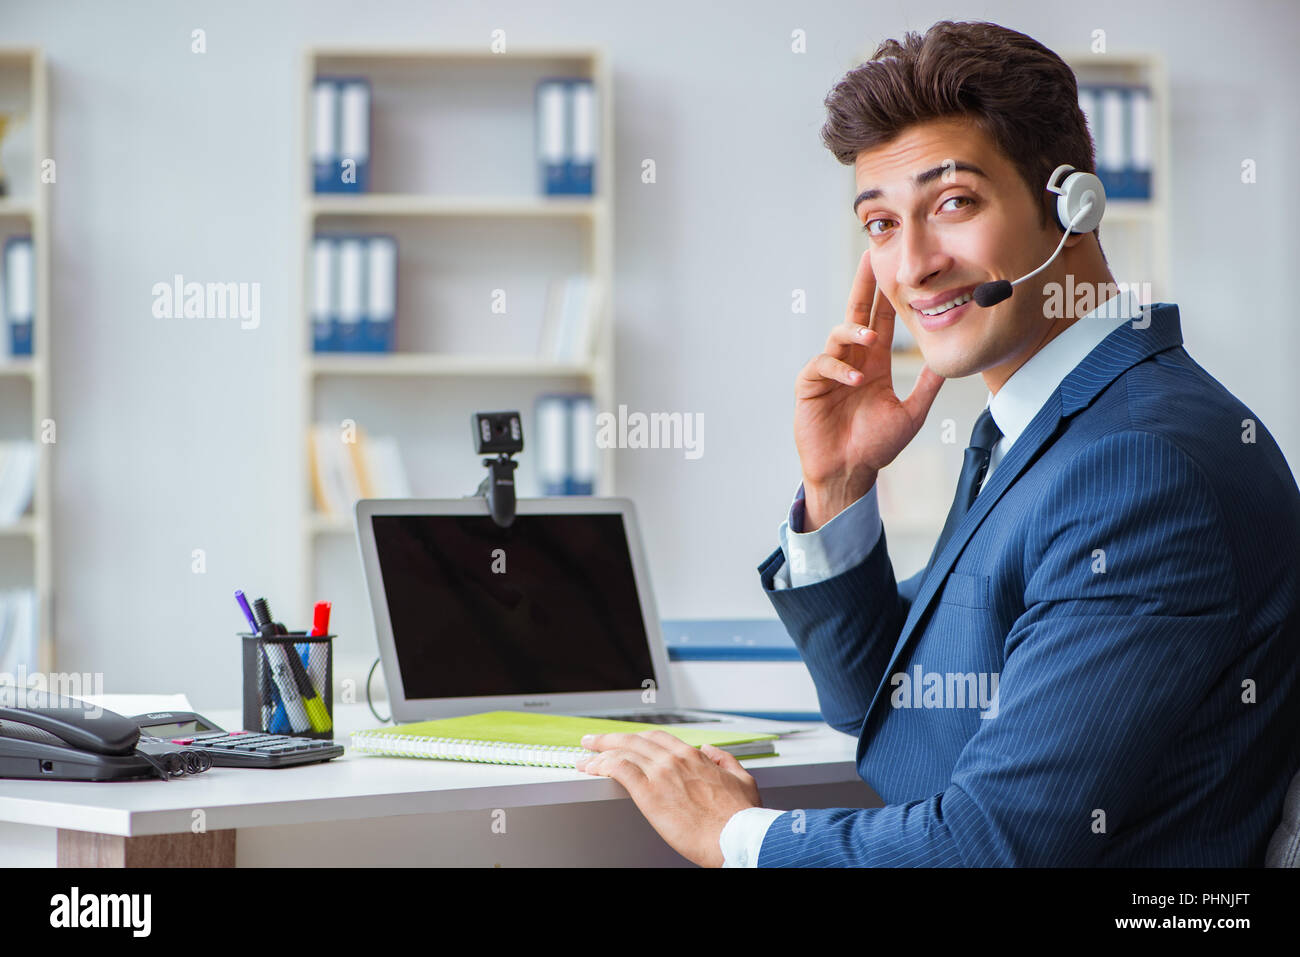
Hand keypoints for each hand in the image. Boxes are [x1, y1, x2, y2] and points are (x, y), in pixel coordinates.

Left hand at [575, 730, 761, 866]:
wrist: (736, 836)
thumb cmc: (741, 816)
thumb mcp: (742, 779)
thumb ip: (724, 760)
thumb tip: (710, 751)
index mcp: (694, 757)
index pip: (657, 738)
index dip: (637, 738)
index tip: (627, 740)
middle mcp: (674, 760)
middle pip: (634, 740)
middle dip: (610, 739)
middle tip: (594, 741)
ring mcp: (660, 774)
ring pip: (622, 751)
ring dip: (599, 752)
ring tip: (585, 756)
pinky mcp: (649, 792)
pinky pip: (618, 769)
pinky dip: (601, 765)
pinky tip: (592, 769)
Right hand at [794, 248, 944, 526]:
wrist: (848, 473)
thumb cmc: (876, 447)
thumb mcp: (911, 413)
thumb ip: (927, 386)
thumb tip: (948, 360)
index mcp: (875, 364)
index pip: (881, 321)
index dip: (885, 295)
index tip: (890, 267)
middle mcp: (852, 361)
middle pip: (857, 314)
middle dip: (863, 287)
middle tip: (869, 259)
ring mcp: (830, 372)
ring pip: (838, 336)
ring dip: (854, 334)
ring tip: (870, 341)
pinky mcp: (810, 386)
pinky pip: (822, 365)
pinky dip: (838, 368)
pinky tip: (854, 380)